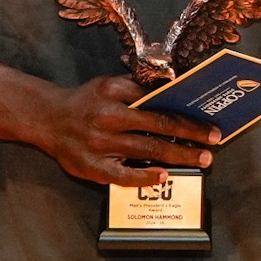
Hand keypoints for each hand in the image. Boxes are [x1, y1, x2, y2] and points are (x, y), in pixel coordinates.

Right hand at [35, 75, 219, 187]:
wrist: (47, 118)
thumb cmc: (87, 101)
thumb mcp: (110, 84)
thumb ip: (139, 89)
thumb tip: (177, 94)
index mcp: (114, 92)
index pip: (158, 104)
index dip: (186, 116)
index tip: (209, 123)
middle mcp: (107, 117)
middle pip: (157, 127)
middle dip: (190, 136)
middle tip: (213, 142)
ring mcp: (99, 143)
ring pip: (146, 150)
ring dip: (177, 156)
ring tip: (200, 159)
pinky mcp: (90, 166)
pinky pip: (122, 175)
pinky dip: (143, 176)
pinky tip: (162, 176)